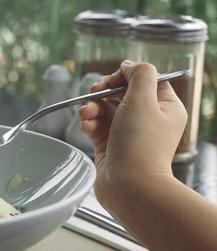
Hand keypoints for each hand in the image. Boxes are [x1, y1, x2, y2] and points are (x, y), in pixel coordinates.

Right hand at [79, 60, 187, 204]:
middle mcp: (148, 119)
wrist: (129, 186)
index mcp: (165, 107)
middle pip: (122, 92)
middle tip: (94, 92)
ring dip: (91, 106)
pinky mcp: (109, 145)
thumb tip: (129, 65)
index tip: (113, 79)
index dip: (127, 75)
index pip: (146, 80)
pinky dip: (88, 122)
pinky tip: (85, 126)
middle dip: (103, 90)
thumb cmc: (140, 145)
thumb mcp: (144, 100)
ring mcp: (127, 133)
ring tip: (85, 113)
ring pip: (105, 108)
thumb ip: (139, 74)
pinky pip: (96, 125)